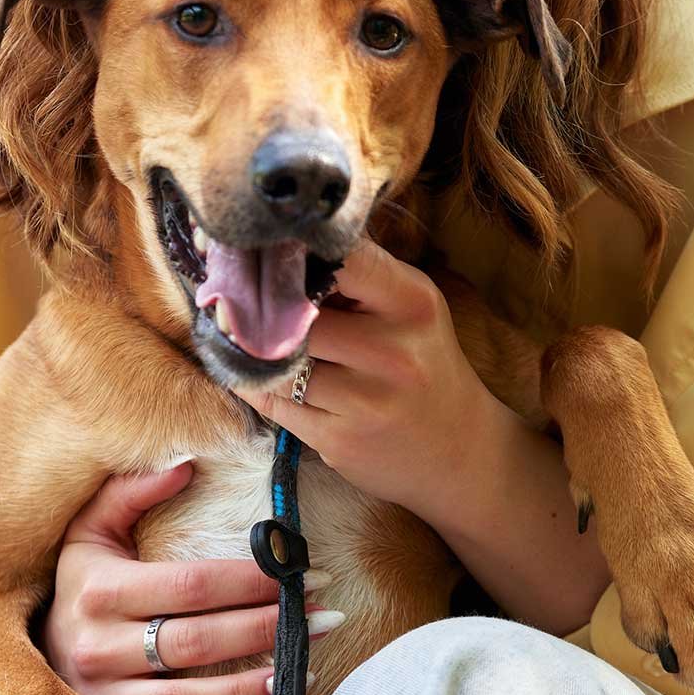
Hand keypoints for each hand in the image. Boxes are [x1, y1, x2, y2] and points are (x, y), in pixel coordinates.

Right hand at [41, 468, 333, 694]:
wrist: (11, 651)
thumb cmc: (73, 586)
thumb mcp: (88, 532)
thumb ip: (131, 492)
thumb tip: (188, 464)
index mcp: (98, 593)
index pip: (191, 585)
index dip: (251, 578)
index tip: (301, 570)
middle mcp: (95, 651)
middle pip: (197, 642)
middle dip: (266, 628)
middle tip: (323, 616)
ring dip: (244, 693)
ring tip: (296, 672)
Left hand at [239, 241, 611, 633]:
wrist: (459, 451)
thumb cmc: (424, 363)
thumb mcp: (412, 308)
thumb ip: (361, 275)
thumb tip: (280, 243)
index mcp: (412, 303)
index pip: (341, 258)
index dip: (295, 253)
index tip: (266, 251)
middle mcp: (392, 351)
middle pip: (296, 312)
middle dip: (265, 306)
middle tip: (234, 293)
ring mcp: (365, 401)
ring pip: (277, 359)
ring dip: (252, 348)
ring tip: (236, 331)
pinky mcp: (339, 440)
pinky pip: (271, 401)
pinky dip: (252, 383)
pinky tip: (251, 371)